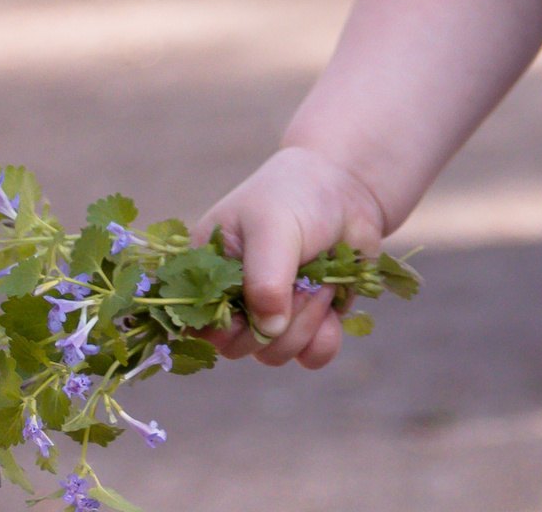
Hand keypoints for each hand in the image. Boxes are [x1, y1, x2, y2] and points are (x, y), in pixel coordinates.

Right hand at [195, 145, 387, 370]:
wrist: (345, 187)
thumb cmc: (295, 196)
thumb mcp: (273, 225)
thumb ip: (265, 277)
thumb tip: (268, 330)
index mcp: (207, 273)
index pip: (196, 324)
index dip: (224, 327)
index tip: (251, 308)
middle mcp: (233, 301)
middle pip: (238, 347)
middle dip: (276, 320)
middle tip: (303, 280)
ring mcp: (270, 314)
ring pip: (275, 354)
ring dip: (305, 322)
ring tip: (323, 280)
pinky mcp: (307, 321)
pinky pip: (311, 355)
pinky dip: (325, 336)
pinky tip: (334, 303)